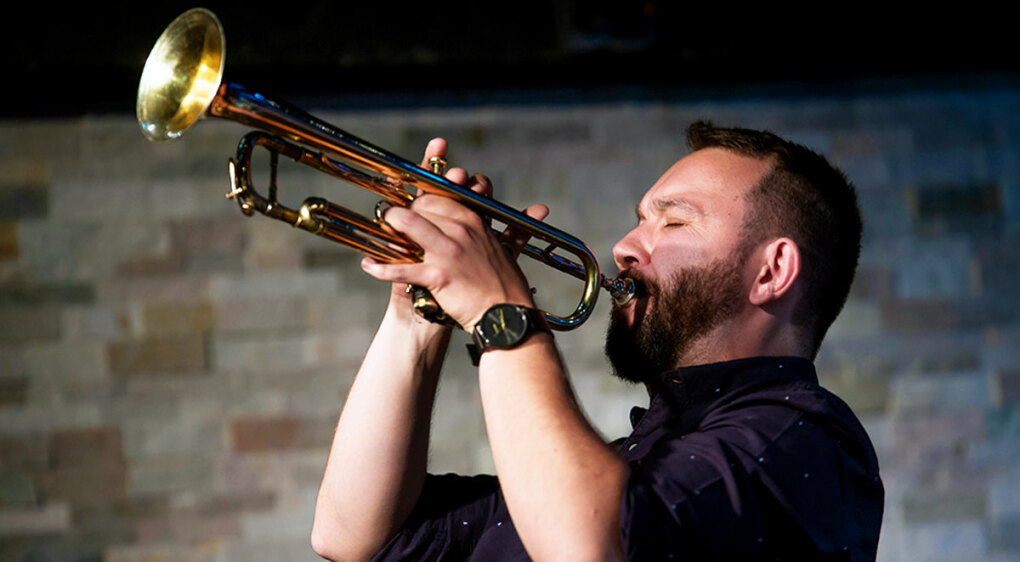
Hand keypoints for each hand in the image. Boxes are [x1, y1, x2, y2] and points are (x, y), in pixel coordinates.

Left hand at [363, 138, 548, 331]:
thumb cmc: (507, 285)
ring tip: (379, 225)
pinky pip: (404, 268)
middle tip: (390, 215)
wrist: (506, 317)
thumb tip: (540, 209)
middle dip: (404, 209)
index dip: (422, 196)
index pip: (441, 195)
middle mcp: (461, 230)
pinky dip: (383, 268)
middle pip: (422, 206)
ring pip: (409, 225)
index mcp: (476, 220)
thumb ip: (518, 226)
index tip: (410, 200)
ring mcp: (449, 251)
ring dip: (389, 223)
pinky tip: (369, 265)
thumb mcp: (510, 248)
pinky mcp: (438, 275)